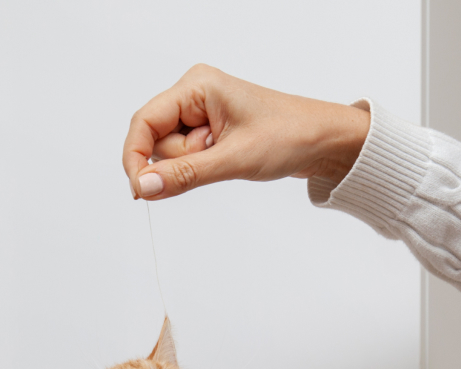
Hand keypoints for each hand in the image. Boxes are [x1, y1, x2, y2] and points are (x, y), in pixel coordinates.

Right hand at [123, 64, 369, 200]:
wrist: (325, 142)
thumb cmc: (290, 136)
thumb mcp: (234, 159)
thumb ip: (184, 175)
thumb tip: (144, 187)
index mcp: (197, 85)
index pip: (144, 122)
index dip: (136, 158)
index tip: (140, 191)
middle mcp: (194, 94)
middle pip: (156, 141)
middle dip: (179, 161)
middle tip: (217, 158)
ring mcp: (200, 114)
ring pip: (170, 154)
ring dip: (193, 166)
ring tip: (229, 157)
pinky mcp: (208, 132)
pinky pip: (186, 158)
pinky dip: (200, 168)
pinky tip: (225, 161)